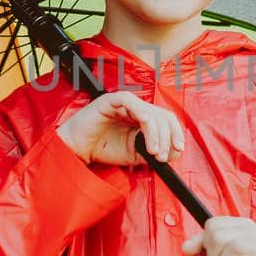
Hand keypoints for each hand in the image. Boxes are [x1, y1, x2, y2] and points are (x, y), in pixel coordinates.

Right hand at [56, 90, 184, 165]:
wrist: (77, 150)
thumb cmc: (102, 149)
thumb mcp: (132, 155)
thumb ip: (150, 152)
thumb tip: (172, 154)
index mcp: (142, 120)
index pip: (166, 120)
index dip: (175, 133)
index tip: (178, 150)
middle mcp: (136, 110)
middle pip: (161, 115)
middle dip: (166, 136)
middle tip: (161, 155)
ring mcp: (123, 104)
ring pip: (149, 111)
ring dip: (156, 132)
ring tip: (153, 150)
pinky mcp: (109, 101)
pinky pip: (129, 100)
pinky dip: (140, 111)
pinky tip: (144, 124)